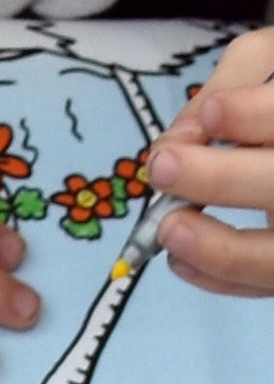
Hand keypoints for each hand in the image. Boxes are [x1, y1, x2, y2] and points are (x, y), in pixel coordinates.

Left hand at [147, 27, 273, 296]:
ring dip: (217, 247)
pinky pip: (260, 283)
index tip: (213, 111)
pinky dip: (216, 276)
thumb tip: (177, 141)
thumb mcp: (270, 58)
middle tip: (162, 165)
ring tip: (168, 226)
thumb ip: (232, 80)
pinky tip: (178, 257)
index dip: (255, 117)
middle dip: (220, 179)